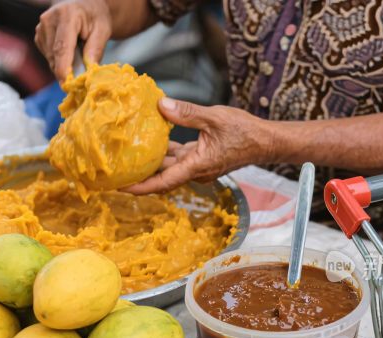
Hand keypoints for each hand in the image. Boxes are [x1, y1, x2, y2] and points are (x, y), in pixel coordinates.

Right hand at [35, 0, 111, 81]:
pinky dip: (60, 61)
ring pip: (51, 60)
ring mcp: (41, 29)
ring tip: (78, 55)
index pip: (62, 47)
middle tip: (82, 78)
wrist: (84, 5)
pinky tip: (70, 53)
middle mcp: (48, 20)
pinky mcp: (39, 37)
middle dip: (68, 71)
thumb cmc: (94, 17)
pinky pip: (49, 58)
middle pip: (55, 56)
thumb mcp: (102, 30)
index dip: (63, 69)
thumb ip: (96, 49)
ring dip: (65, 66)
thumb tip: (89, 70)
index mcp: (66, 15)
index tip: (67, 85)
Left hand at [124, 98, 266, 194]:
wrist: (266, 141)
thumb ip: (186, 113)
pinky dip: (166, 153)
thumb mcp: (214, 117)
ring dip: (152, 164)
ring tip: (128, 157)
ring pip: (170, 167)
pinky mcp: (202, 159)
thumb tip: (161, 105)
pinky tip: (153, 141)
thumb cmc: (245, 131)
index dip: (140, 187)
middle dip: (140, 177)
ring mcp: (198, 166)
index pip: (162, 183)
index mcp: (196, 166)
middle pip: (161, 178)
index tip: (120, 187)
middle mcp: (195, 171)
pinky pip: (179, 159)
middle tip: (117, 172)